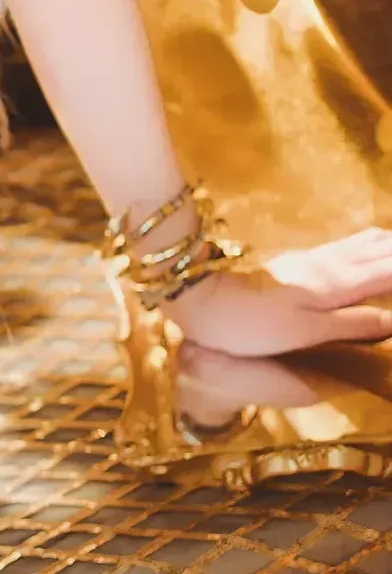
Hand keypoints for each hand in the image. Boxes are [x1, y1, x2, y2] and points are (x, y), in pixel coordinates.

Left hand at [164, 229, 391, 355]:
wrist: (201, 295)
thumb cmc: (251, 322)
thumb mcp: (306, 331)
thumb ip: (353, 323)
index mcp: (339, 284)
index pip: (390, 270)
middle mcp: (331, 265)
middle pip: (381, 249)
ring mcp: (313, 259)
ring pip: (364, 243)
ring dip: (388, 243)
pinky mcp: (296, 261)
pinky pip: (347, 246)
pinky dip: (369, 244)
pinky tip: (367, 244)